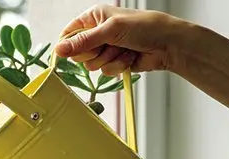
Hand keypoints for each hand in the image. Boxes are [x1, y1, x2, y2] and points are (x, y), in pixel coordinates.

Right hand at [54, 5, 185, 74]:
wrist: (168, 44)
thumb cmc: (145, 27)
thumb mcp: (110, 30)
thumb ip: (83, 41)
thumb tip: (59, 49)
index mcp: (94, 17)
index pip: (68, 34)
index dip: (68, 46)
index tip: (71, 53)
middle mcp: (97, 33)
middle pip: (78, 53)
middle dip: (94, 53)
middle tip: (109, 44)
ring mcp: (106, 48)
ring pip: (91, 65)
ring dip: (109, 59)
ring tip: (123, 49)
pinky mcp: (113, 62)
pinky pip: (104, 71)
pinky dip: (118, 66)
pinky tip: (129, 56)